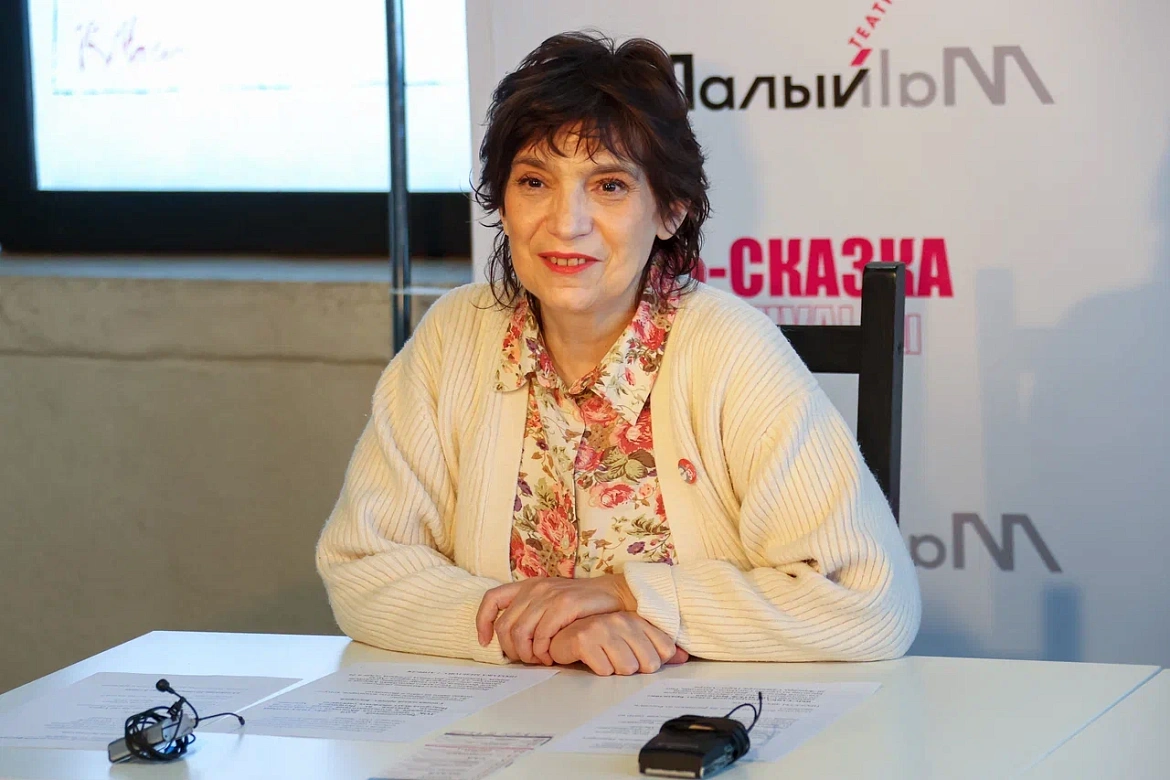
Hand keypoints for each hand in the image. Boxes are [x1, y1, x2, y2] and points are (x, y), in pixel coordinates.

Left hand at [476, 575, 637, 664]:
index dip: (483, 622)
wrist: (614, 595)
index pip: (492, 599)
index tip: (485, 642)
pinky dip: (544, 651)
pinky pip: (542, 634)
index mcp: (528, 586)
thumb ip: (531, 615)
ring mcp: (549, 595)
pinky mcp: (565, 604)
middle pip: (505, 626)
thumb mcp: (551, 604)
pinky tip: (552, 656)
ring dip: (528, 654)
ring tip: (541, 659)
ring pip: (520, 633)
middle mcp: (535, 588)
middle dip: (511, 650)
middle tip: (527, 660)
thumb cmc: (582, 606)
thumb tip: (509, 641)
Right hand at [549, 612, 689, 675]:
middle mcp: (622, 621)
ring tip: (606, 661)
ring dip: (617, 671)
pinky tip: (593, 661)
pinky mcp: (584, 640)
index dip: (654, 662)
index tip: (640, 660)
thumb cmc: (598, 640)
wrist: (561, 635)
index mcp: (637, 619)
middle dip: (635, 669)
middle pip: (649, 663)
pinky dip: (600, 670)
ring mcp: (602, 628)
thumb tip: (684, 658)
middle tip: (619, 661)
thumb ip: (658, 648)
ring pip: (628, 668)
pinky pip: (605, 670)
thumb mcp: (630, 641)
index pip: (665, 650)